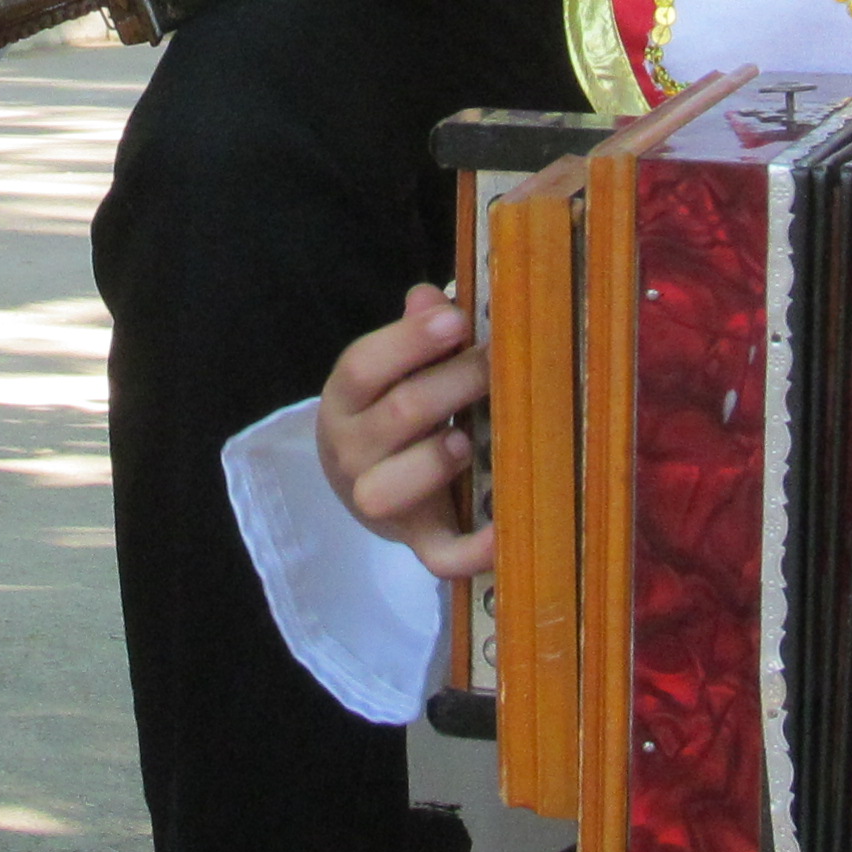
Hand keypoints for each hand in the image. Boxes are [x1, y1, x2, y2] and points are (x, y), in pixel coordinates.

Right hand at [317, 282, 495, 579]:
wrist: (365, 484)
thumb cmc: (391, 411)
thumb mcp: (389, 371)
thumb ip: (413, 335)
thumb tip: (433, 296)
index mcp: (344, 400)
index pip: (363, 366)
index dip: (409, 341)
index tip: (458, 318)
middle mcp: (351, 452)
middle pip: (399, 414)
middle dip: (455, 383)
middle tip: (497, 363)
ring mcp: (378, 499)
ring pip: (395, 487)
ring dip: (437, 459)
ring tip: (470, 438)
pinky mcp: (416, 539)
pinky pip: (439, 555)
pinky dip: (474, 550)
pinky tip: (506, 530)